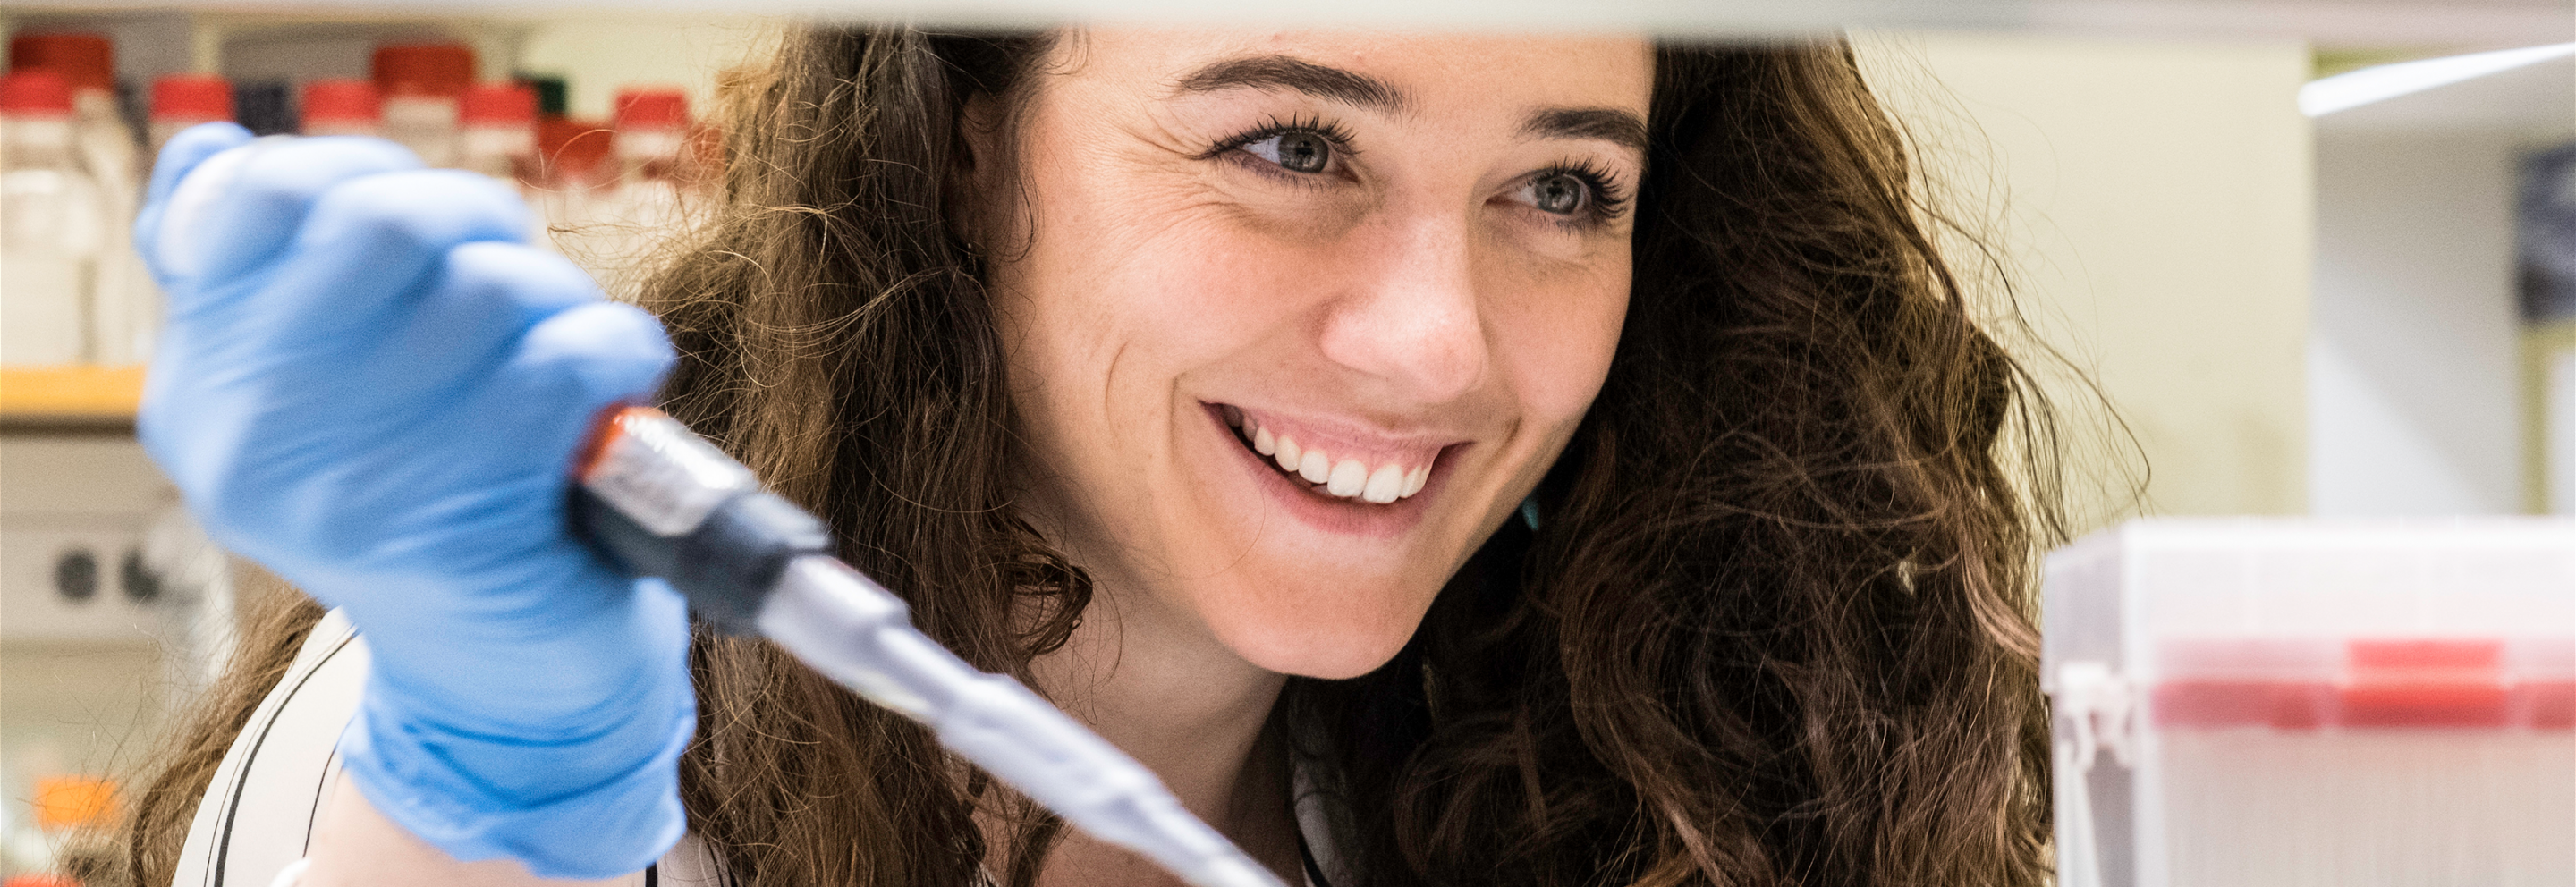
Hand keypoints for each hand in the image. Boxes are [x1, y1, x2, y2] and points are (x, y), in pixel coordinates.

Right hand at [137, 124, 691, 877]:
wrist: (504, 680)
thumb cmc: (436, 497)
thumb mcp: (321, 391)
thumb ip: (272, 276)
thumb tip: (216, 151)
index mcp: (202, 390)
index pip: (261, 196)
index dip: (367, 174)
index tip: (426, 227)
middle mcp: (255, 444)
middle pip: (384, 224)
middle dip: (479, 225)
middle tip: (515, 281)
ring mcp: (353, 492)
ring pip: (489, 289)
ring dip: (559, 302)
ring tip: (562, 355)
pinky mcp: (462, 528)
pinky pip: (562, 362)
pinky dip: (616, 352)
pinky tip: (615, 381)